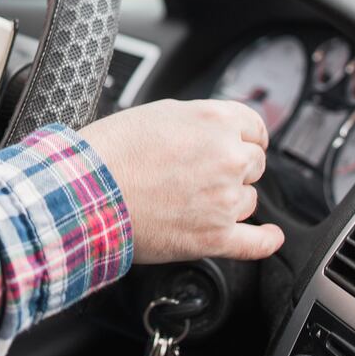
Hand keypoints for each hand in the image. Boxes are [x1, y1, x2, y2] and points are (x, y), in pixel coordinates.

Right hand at [80, 99, 284, 262]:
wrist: (87, 191)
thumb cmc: (110, 151)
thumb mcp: (157, 113)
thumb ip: (196, 120)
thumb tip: (213, 131)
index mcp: (214, 121)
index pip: (254, 128)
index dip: (245, 138)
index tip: (242, 146)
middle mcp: (227, 157)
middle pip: (254, 163)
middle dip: (234, 168)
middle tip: (202, 174)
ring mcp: (224, 198)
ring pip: (249, 200)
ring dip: (230, 200)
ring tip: (193, 201)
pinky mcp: (215, 236)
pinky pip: (256, 243)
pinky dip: (265, 241)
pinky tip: (267, 237)